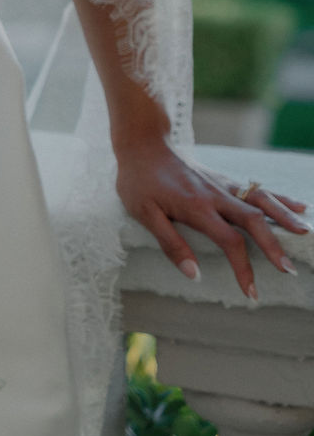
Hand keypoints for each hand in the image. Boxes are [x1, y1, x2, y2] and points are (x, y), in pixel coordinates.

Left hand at [115, 136, 311, 299]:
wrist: (142, 143)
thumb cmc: (138, 181)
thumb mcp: (144, 214)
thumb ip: (171, 244)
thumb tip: (195, 275)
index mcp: (197, 207)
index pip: (230, 242)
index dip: (243, 268)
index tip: (251, 292)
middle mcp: (216, 195)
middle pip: (254, 221)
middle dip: (274, 247)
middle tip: (289, 271)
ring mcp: (222, 184)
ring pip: (261, 200)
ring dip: (284, 217)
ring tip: (305, 233)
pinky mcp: (222, 179)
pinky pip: (256, 189)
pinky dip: (278, 198)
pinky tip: (298, 206)